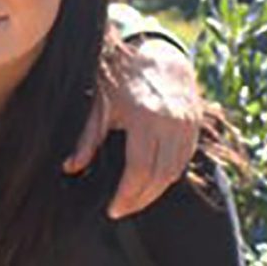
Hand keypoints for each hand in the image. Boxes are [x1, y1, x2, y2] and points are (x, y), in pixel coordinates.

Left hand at [65, 36, 201, 217]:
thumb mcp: (101, 106)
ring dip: (155, 192)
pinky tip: (152, 183)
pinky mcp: (196, 126)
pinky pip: (185, 160)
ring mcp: (186, 125)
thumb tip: (70, 168)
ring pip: (175, 172)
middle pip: (159, 177)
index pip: (138, 169)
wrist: (159, 55)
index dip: (126, 195)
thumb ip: (87, 139)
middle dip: (140, 199)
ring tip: (134, 201)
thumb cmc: (123, 80)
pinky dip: (169, 176)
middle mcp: (169, 123)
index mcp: (143, 118)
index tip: (113, 210)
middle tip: (122, 210)